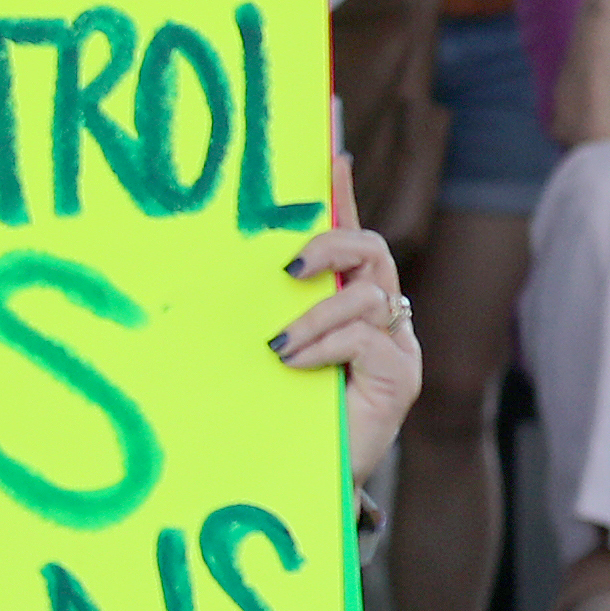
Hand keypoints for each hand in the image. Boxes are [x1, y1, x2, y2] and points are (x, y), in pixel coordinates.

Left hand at [270, 151, 425, 478]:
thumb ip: (255, 306)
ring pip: (369, 292)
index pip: (345, 224)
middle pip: (372, 247)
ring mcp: (396, 344)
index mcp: (342, 298)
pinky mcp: (401, 377)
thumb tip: (208, 261)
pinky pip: (367, 336)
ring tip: (278, 348)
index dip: (338, 181)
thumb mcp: (261, 348)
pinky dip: (326, 345)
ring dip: (316, 316)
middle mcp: (378, 314)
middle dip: (332, 243)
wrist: (302, 482)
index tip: (323, 129)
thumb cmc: (274, 413)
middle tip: (287, 266)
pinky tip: (294, 365)